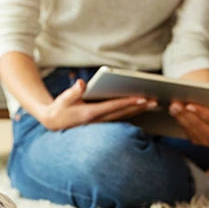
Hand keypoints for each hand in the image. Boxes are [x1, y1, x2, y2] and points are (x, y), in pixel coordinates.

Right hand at [37, 79, 157, 130]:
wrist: (53, 122)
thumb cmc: (59, 108)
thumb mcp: (63, 99)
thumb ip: (73, 91)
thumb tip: (82, 83)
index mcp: (90, 114)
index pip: (113, 106)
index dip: (128, 102)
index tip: (142, 98)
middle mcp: (98, 121)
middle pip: (123, 113)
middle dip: (139, 107)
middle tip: (155, 101)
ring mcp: (101, 124)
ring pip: (124, 117)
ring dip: (138, 111)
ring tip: (152, 105)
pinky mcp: (102, 123)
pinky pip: (120, 118)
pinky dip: (131, 113)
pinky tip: (141, 109)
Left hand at [169, 100, 208, 147]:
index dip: (200, 112)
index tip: (190, 105)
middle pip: (198, 124)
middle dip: (186, 114)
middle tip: (176, 104)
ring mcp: (204, 141)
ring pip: (190, 128)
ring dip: (180, 117)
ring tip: (173, 106)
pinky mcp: (196, 141)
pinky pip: (186, 130)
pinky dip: (179, 120)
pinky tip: (174, 112)